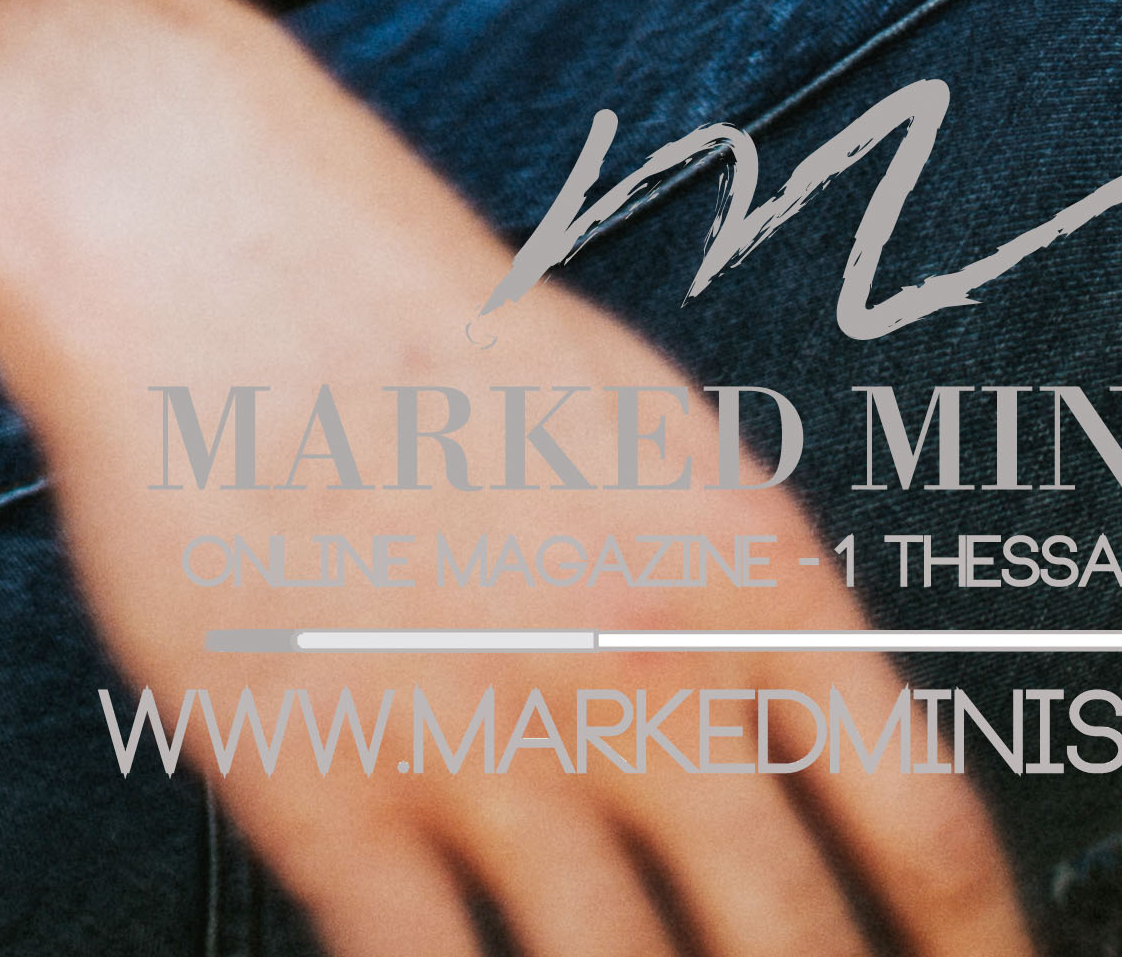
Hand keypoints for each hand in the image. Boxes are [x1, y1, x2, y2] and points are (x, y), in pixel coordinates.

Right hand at [0, 13, 1029, 956]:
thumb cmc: (409, 320)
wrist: (199, 236)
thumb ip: (737, 602)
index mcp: (740, 565)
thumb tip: (822, 757)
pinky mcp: (330, 798)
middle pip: (793, 953)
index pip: (923, 829)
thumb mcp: (640, 430)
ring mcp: (487, 744)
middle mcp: (638, 668)